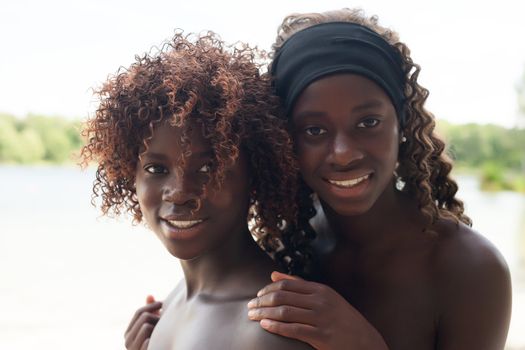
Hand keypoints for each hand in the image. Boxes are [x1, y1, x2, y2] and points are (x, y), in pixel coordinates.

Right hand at [124, 295, 161, 349]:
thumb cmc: (156, 341)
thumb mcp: (152, 326)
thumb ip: (149, 312)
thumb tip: (150, 295)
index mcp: (129, 333)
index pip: (139, 312)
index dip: (152, 306)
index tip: (163, 303)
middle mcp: (127, 341)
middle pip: (144, 317)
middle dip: (156, 316)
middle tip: (166, 318)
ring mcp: (133, 349)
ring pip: (146, 326)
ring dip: (158, 327)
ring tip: (164, 331)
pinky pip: (148, 341)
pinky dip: (155, 339)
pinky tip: (162, 341)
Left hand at [247, 272, 387, 349]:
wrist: (365, 341)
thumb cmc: (342, 318)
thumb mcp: (325, 297)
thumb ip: (299, 285)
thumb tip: (273, 275)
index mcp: (320, 290)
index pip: (286, 285)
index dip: (267, 290)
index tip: (257, 295)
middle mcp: (320, 302)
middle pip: (282, 298)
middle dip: (261, 301)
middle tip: (250, 306)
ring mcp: (321, 319)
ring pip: (284, 312)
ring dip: (264, 314)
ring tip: (253, 316)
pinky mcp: (321, 336)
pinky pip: (293, 329)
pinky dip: (276, 327)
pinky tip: (265, 326)